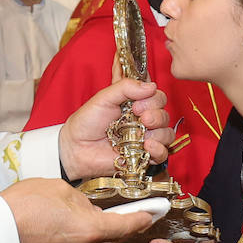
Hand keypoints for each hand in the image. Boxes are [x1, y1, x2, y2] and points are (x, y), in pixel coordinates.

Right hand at [0, 178, 154, 242]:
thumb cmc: (26, 203)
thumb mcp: (63, 190)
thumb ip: (84, 200)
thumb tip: (91, 208)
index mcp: (92, 229)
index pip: (127, 226)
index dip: (144, 219)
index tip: (153, 213)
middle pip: (117, 242)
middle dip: (131, 231)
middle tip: (141, 220)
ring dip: (113, 242)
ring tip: (120, 231)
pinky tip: (92, 234)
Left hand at [58, 79, 173, 179]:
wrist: (76, 148)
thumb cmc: (86, 122)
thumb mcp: (103, 98)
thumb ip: (125, 87)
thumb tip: (151, 86)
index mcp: (135, 103)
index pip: (157, 95)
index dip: (153, 97)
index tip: (137, 102)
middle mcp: (143, 120)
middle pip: (164, 113)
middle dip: (155, 114)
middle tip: (138, 115)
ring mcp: (144, 138)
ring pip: (166, 133)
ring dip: (158, 131)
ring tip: (141, 132)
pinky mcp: (144, 156)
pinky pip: (163, 153)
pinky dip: (158, 149)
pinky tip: (146, 146)